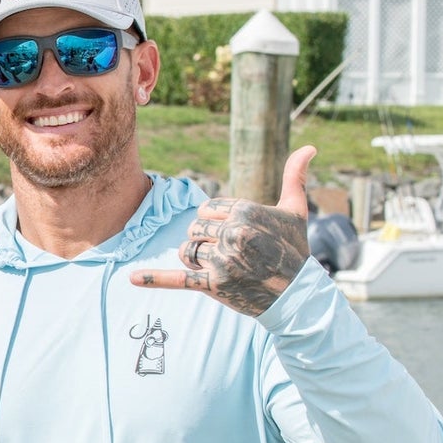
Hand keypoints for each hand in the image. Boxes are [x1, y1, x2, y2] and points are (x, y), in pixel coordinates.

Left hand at [130, 146, 316, 316]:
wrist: (298, 295)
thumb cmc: (295, 250)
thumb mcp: (296, 211)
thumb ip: (296, 176)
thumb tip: (310, 147)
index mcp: (246, 211)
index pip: (207, 209)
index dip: (218, 223)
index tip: (240, 235)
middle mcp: (233, 233)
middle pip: (195, 229)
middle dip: (208, 241)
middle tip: (236, 255)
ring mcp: (223, 260)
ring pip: (187, 251)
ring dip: (197, 259)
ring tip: (224, 268)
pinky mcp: (214, 285)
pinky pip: (178, 279)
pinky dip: (154, 279)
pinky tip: (131, 278)